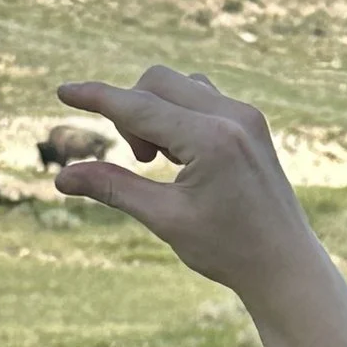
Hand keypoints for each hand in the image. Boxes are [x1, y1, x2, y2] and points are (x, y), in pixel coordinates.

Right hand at [46, 68, 319, 300]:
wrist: (285, 264)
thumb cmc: (228, 249)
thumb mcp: (165, 219)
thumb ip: (114, 188)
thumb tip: (62, 178)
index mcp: (211, 140)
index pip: (139, 106)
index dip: (96, 98)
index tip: (63, 92)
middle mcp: (232, 117)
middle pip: (157, 82)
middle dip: (132, 111)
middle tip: (141, 160)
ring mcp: (246, 116)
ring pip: (180, 86)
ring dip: (155, 111)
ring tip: (162, 161)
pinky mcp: (251, 123)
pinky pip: (202, 97)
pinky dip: (178, 115)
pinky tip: (182, 156)